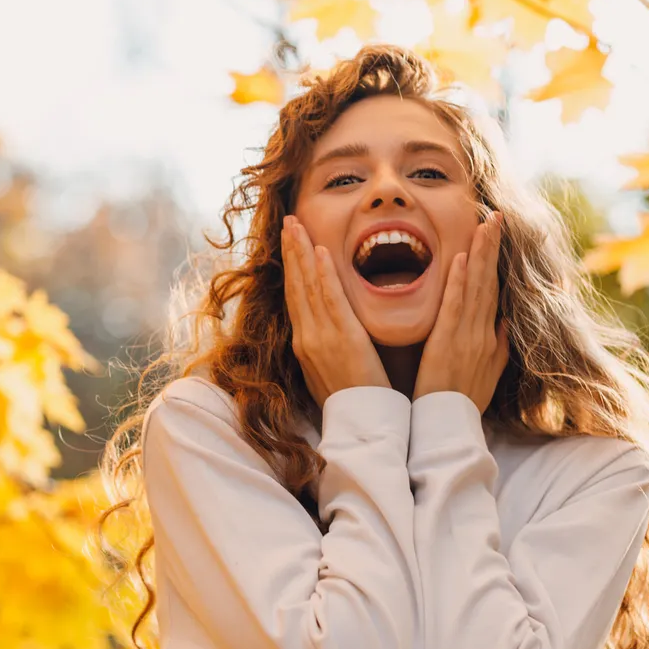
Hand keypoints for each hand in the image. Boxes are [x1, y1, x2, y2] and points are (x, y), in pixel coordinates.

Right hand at [282, 214, 390, 408]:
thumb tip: (324, 333)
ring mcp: (321, 338)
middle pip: (295, 286)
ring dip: (301, 253)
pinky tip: (319, 252)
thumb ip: (325, 348)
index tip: (290, 242)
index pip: (295, 298)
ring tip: (297, 225)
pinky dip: (323, 275)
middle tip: (288, 221)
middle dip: (290, 251)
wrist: (361, 427)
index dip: (291, 268)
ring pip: (307, 287)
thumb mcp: (329, 372)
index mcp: (305, 344)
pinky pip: (330, 300)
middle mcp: (306, 337)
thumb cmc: (351, 403)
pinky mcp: (342, 339)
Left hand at [413, 209, 509, 411]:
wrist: (449, 431)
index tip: (495, 234)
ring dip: (483, 254)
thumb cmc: (462, 404)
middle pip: (490, 282)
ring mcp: (467, 337)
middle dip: (494, 247)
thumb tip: (504, 322)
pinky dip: (461, 282)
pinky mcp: (448, 344)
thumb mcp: (487, 375)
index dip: (495, 261)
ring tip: (486, 223)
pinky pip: (455, 308)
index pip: (493, 291)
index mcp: (487, 338)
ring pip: (478, 288)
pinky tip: (464, 258)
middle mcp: (482, 333)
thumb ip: (497, 348)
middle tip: (496, 214)